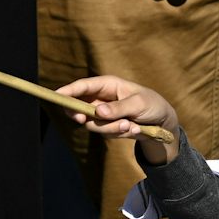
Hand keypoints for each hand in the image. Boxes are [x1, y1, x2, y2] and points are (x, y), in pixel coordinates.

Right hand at [55, 75, 182, 164]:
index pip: (83, 86)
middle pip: (78, 106)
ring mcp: (103, 114)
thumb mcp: (138, 104)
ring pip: (92, 124)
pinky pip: (104, 133)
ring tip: (130, 124)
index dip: (68, 90)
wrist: (162, 123)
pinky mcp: (107, 126)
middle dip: (82, 115)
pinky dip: (119, 133)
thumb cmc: (152, 105)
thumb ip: (118, 108)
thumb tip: (98, 112)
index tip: (56, 96)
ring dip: (111, 127)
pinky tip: (133, 128)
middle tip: (82, 119)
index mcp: (108, 85)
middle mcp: (101, 98)